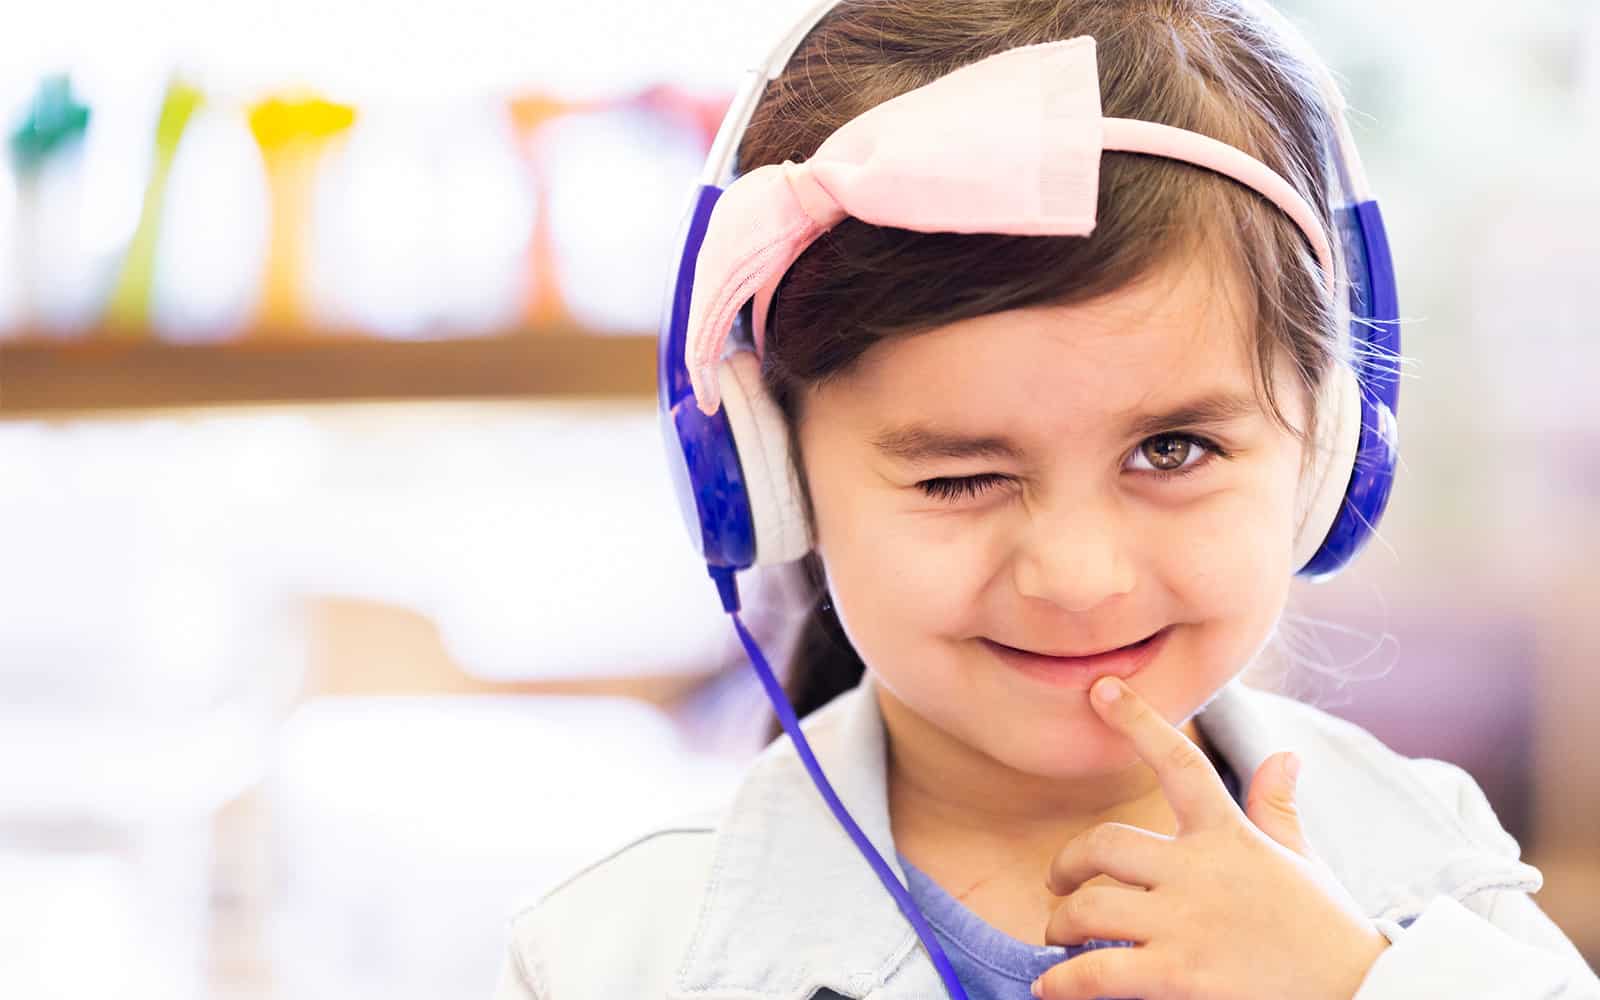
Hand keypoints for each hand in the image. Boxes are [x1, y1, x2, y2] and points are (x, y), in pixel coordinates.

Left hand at [1033, 676, 1390, 999]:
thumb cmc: (1324, 931)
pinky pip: (1098, 971)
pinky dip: (1064, 981)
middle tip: (1058, 883)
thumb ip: (1276, 809)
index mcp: (1229, 836)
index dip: (1138, 720)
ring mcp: (1187, 924)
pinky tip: (1051, 987)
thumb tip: (1285, 755)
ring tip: (1058, 937)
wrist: (1364, 997)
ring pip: (1087, 908)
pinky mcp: (1180, 977)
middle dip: (1067, 864)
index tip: (1099, 689)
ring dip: (1060, 923)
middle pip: (1103, 844)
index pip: (1180, 764)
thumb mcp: (1302, 862)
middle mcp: (1200, 871)